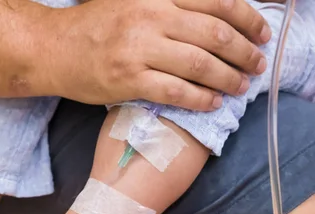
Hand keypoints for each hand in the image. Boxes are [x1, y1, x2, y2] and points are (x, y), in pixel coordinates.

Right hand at [42, 0, 270, 110]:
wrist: (53, 48)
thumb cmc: (94, 25)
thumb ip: (168, 2)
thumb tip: (211, 12)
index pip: (216, 2)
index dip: (247, 18)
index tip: (261, 33)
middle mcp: (151, 18)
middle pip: (215, 34)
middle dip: (245, 52)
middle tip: (258, 65)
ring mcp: (140, 50)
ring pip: (200, 64)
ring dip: (228, 78)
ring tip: (240, 87)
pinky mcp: (129, 80)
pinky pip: (176, 91)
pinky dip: (201, 99)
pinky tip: (213, 103)